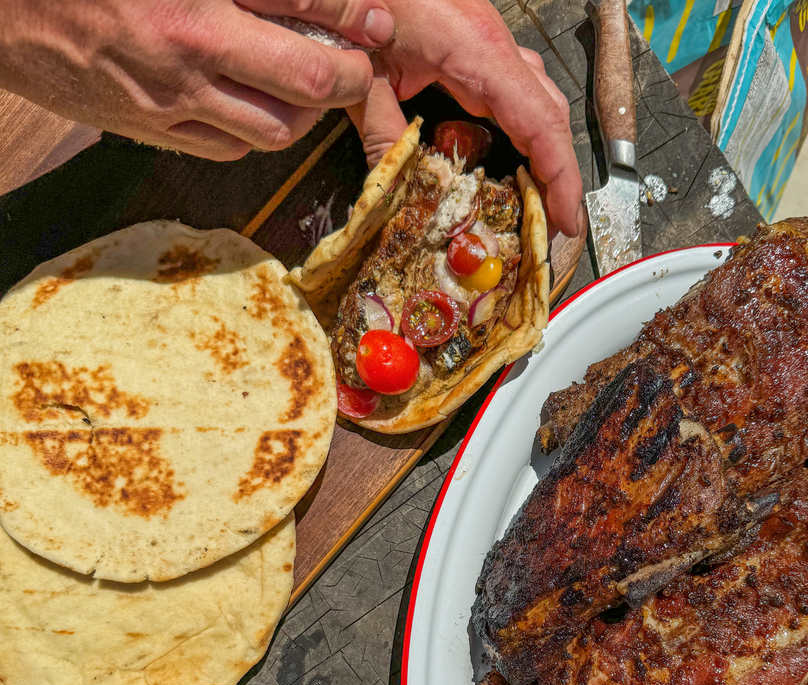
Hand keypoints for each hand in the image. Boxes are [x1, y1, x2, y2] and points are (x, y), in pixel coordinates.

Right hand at [0, 0, 396, 159]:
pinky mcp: (153, 130)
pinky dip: (257, 131)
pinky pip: (231, 149)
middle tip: (356, 61)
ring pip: (276, 129)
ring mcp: (170, 100)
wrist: (0, 7)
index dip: (352, 13)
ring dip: (306, 112)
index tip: (373, 21)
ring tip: (307, 85)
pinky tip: (255, 105)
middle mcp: (187, 49)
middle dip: (347, 74)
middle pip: (308, 81)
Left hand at [346, 0, 583, 236]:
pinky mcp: (475, 43)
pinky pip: (517, 87)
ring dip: (546, 150)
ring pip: (540, 99)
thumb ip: (381, 131)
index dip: (560, 175)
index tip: (565, 217)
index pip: (540, 121)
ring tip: (538, 198)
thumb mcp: (365, 74)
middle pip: (550, 114)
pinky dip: (526, 127)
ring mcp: (488, 41)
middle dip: (559, 174)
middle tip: (552, 223)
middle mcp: (494, 44)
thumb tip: (391, 190)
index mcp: (477, 51)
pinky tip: (515, 154)